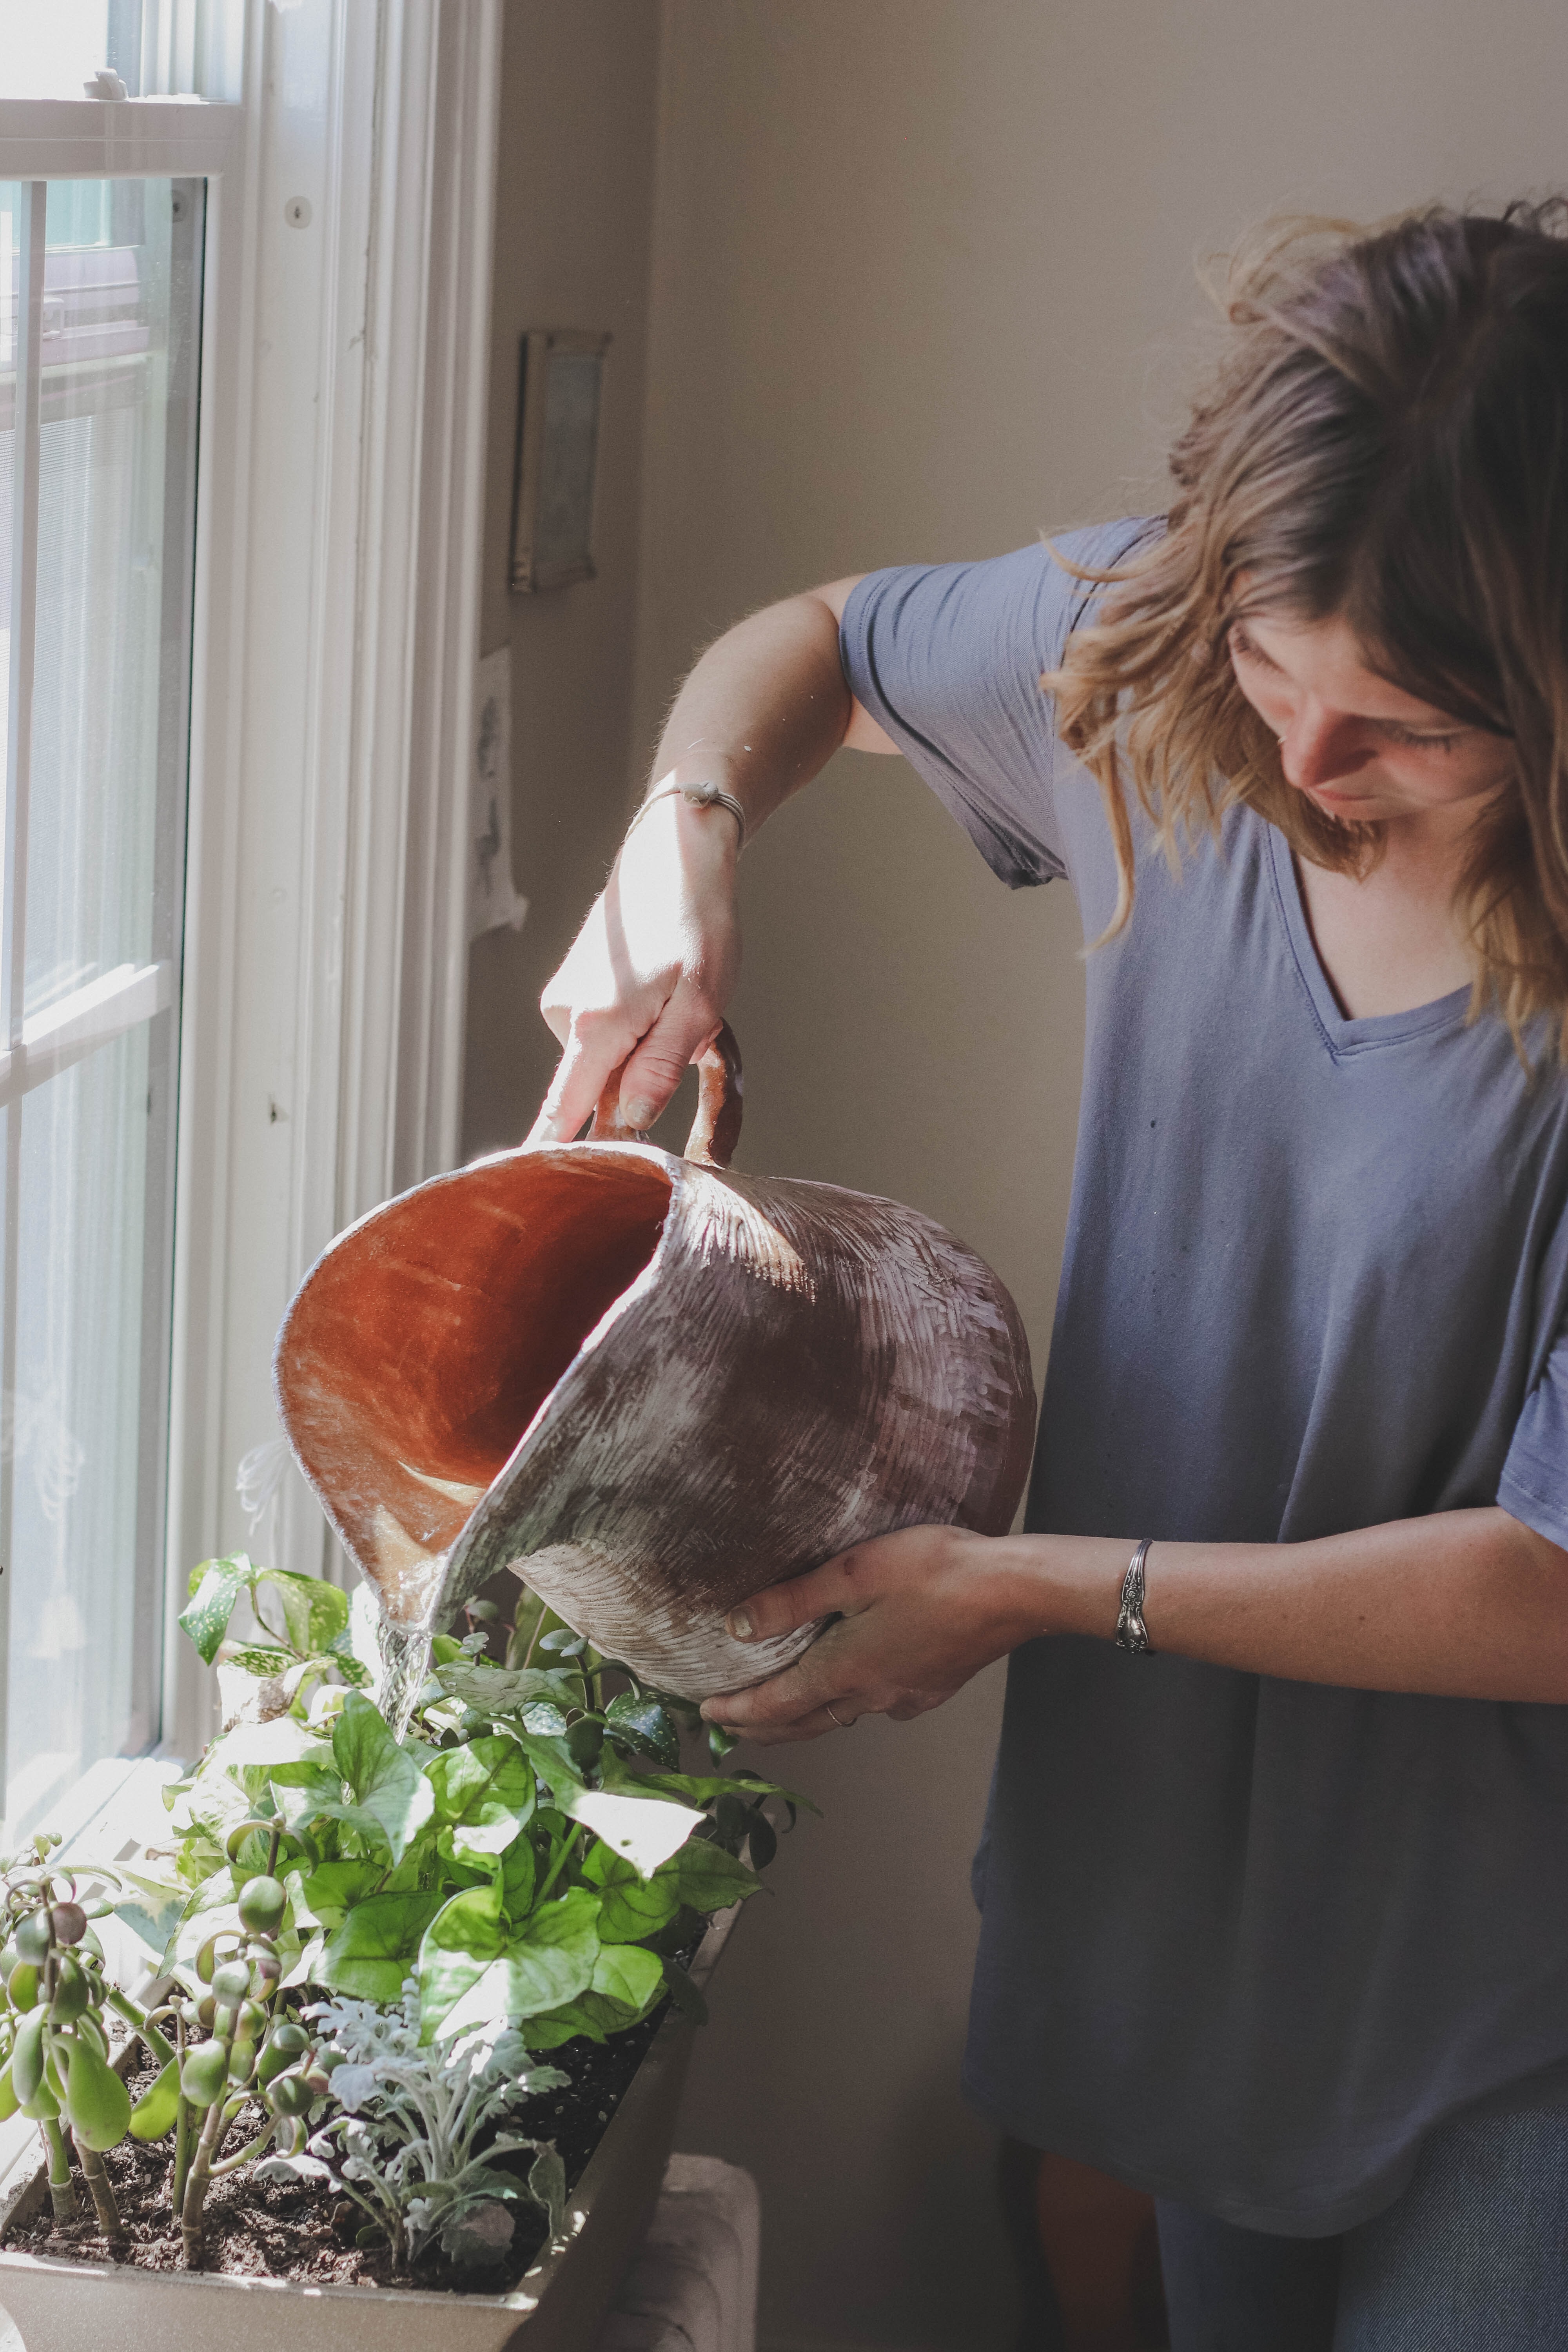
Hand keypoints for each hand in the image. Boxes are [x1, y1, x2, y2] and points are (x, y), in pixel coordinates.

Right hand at [528, 786, 740, 1143]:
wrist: (677, 853)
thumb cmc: (698, 923)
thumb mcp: (699, 1004)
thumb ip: (659, 1069)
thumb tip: (628, 1121)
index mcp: (596, 1025)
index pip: (562, 1111)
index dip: (550, 1156)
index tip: (522, 1193)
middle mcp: (566, 1015)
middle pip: (595, 1090)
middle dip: (642, 1082)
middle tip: (690, 1038)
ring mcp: (566, 1000)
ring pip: (604, 1060)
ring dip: (644, 1049)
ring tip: (678, 1002)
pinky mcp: (574, 990)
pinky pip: (603, 1035)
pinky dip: (634, 1027)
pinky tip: (659, 990)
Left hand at [700, 1523, 1029, 1744]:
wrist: (1013, 1591)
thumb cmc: (935, 1571)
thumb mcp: (853, 1572)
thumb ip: (793, 1601)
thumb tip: (737, 1626)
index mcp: (846, 1669)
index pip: (775, 1704)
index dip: (737, 1712)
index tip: (706, 1715)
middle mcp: (872, 1695)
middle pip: (803, 1724)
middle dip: (762, 1727)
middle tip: (731, 1726)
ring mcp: (905, 1697)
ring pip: (840, 1717)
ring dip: (802, 1719)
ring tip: (779, 1711)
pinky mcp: (932, 1687)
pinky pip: (876, 1706)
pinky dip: (847, 1704)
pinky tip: (853, 1687)